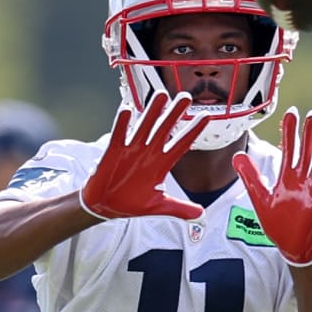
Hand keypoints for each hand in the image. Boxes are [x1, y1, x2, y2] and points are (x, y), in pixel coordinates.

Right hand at [80, 90, 208, 220]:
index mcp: (161, 163)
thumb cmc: (132, 203)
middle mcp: (149, 152)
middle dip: (175, 113)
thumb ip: (180, 209)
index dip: (193, 130)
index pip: (182, 144)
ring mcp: (132, 150)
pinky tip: (128, 109)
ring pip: (144, 127)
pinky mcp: (114, 152)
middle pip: (165, 129)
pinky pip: (119, 135)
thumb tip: (201, 215)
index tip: (206, 116)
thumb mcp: (159, 207)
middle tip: (186, 96)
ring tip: (160, 95)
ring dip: (152, 112)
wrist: (106, 206)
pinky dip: (123, 123)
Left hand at [233, 107, 311, 265]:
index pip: (288, 149)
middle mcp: (300, 181)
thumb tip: (236, 155)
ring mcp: (310, 192)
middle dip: (309, 135)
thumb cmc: (277, 221)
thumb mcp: (260, 197)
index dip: (290, 131)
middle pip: (306, 153)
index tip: (292, 112)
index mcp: (286, 177)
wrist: (289, 246)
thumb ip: (250, 176)